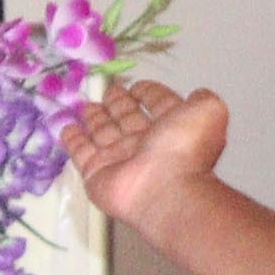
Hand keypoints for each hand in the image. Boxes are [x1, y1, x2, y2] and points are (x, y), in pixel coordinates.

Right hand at [63, 76, 229, 227]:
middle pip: (127, 118)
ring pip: (103, 133)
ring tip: (84, 105)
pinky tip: (66, 127)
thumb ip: (203, 99)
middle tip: (106, 91)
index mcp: (170, 127)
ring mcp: (119, 159)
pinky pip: (81, 152)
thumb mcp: (208, 112)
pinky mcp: (95, 172)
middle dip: (117, 103)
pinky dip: (73, 140)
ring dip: (94, 118)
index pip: (158, 105)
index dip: (149, 93)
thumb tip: (197, 94)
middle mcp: (145, 142)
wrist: (162, 189)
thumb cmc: (184, 148)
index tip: (137, 86)